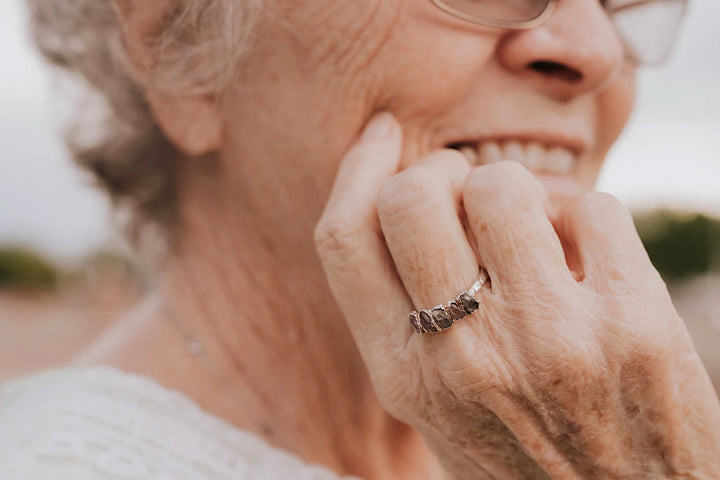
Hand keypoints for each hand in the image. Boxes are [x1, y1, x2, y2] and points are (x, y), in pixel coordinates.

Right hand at [314, 113, 719, 478]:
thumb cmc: (524, 454)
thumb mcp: (436, 409)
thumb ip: (407, 319)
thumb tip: (409, 197)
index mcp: (405, 377)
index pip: (345, 240)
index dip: (357, 168)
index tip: (382, 135)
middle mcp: (466, 359)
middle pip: (411, 197)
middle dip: (437, 170)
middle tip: (463, 188)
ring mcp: (552, 340)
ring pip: (501, 185)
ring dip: (514, 188)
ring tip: (531, 224)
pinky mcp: (634, 324)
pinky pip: (593, 205)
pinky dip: (583, 212)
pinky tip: (586, 255)